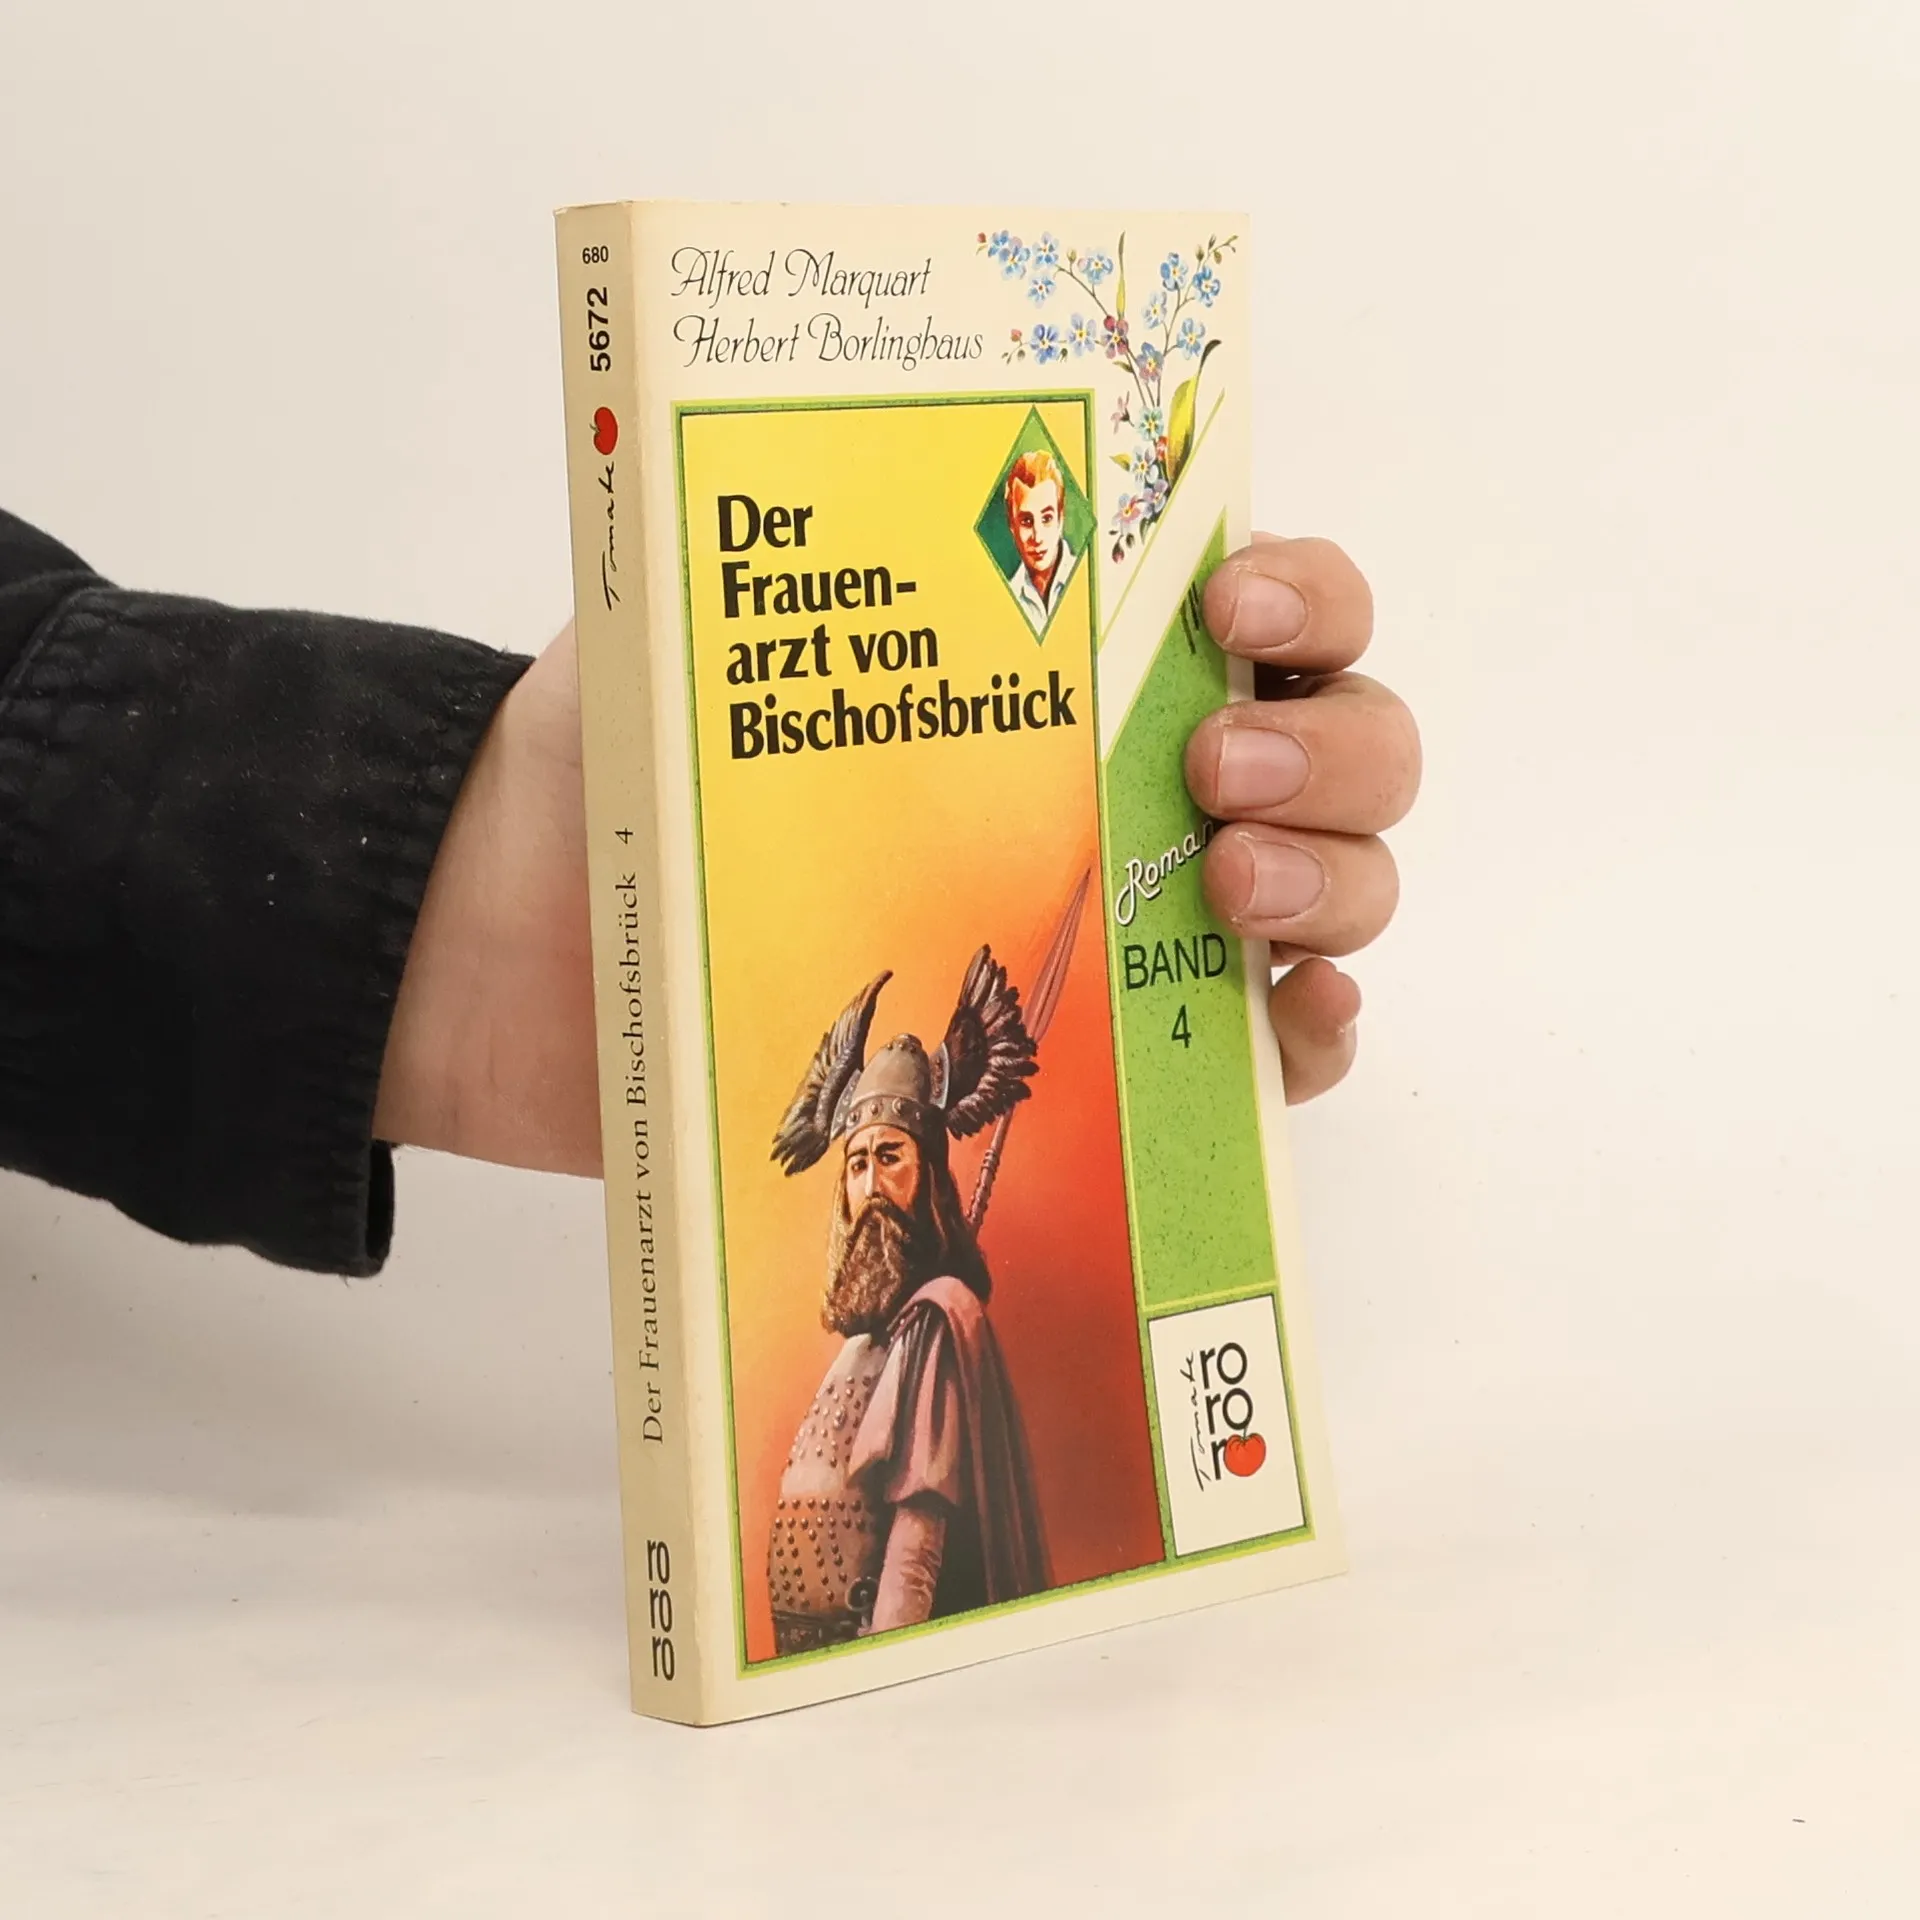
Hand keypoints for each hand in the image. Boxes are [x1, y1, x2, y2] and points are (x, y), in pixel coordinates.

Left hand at [376, 529, 1415, 1172]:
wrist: (511, 952)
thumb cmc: (617, 770)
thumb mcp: (700, 609)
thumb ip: (796, 523)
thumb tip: (868, 422)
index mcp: (1069, 660)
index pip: (1264, 603)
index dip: (1302, 594)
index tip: (1230, 614)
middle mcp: (1130, 782)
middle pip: (1343, 745)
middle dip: (1330, 749)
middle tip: (1216, 774)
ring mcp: (1132, 925)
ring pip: (1333, 889)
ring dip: (1331, 883)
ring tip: (1228, 894)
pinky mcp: (1109, 1066)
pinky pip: (1265, 1057)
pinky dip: (1308, 1037)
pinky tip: (1286, 1020)